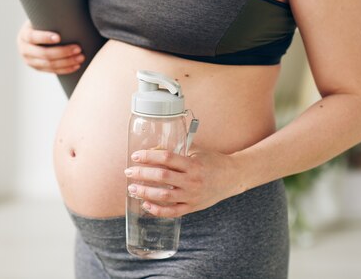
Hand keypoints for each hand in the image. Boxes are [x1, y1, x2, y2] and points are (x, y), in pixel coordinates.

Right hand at [16, 20, 85, 73]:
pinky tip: (77, 66)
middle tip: (78, 48)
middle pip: (44, 54)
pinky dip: (65, 69)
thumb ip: (50, 15)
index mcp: (24, 35)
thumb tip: (69, 2)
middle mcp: (24, 50)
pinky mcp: (38, 68)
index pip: (33, 37)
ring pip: (50, 65)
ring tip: (81, 57)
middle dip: (63, 52)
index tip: (59, 37)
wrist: (33, 34)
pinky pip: (52, 71)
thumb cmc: (42, 22)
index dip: (45, 38)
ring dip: (67, 62)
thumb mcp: (41, 17)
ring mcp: (30, 61)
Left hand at [124, 146, 240, 217]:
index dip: (149, 156)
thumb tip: (152, 150)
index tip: (136, 156)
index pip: (166, 158)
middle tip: (129, 171)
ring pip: (164, 196)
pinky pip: (172, 212)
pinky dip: (157, 210)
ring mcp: (192, 196)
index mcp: (193, 164)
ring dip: (145, 192)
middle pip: (162, 177)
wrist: (232, 177)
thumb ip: (175, 150)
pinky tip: (146, 205)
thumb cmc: (211, 161)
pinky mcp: (192, 207)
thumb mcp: (195, 150)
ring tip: (132, 188)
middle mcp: (192, 180)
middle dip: (142, 174)